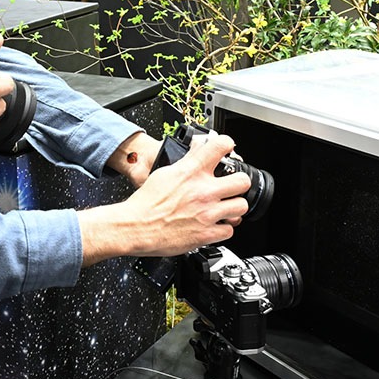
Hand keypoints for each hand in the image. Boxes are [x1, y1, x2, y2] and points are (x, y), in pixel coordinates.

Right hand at [77, 132, 250, 263]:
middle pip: (243, 181)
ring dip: (233, 208)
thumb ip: (187, 160)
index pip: (221, 146)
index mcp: (191, 172)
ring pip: (241, 206)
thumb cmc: (146, 203)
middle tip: (231, 187)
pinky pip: (230, 231)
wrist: (136, 227)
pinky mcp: (207, 234)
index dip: (227, 145)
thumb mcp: (165, 173)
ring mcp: (207, 213)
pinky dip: (223, 229)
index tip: (228, 149)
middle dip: (238, 183)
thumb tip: (199, 147)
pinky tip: (214, 225)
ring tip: (225, 208)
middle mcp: (203, 191)